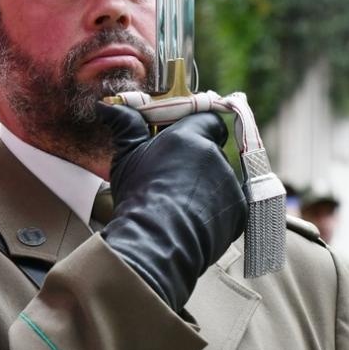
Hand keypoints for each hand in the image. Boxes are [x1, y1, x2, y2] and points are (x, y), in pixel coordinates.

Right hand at [94, 104, 246, 314]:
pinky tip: (194, 222)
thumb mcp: (126, 157)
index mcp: (190, 137)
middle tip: (173, 179)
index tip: (181, 141)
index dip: (195, 129)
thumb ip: (125, 126)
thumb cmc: (138, 199)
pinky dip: (217, 211)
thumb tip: (108, 105)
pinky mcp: (240, 211)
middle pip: (212, 150)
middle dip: (197, 162)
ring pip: (221, 179)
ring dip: (207, 188)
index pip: (205, 119)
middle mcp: (215, 156)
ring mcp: (230, 184)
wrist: (156, 244)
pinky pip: (231, 205)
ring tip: (181, 207)